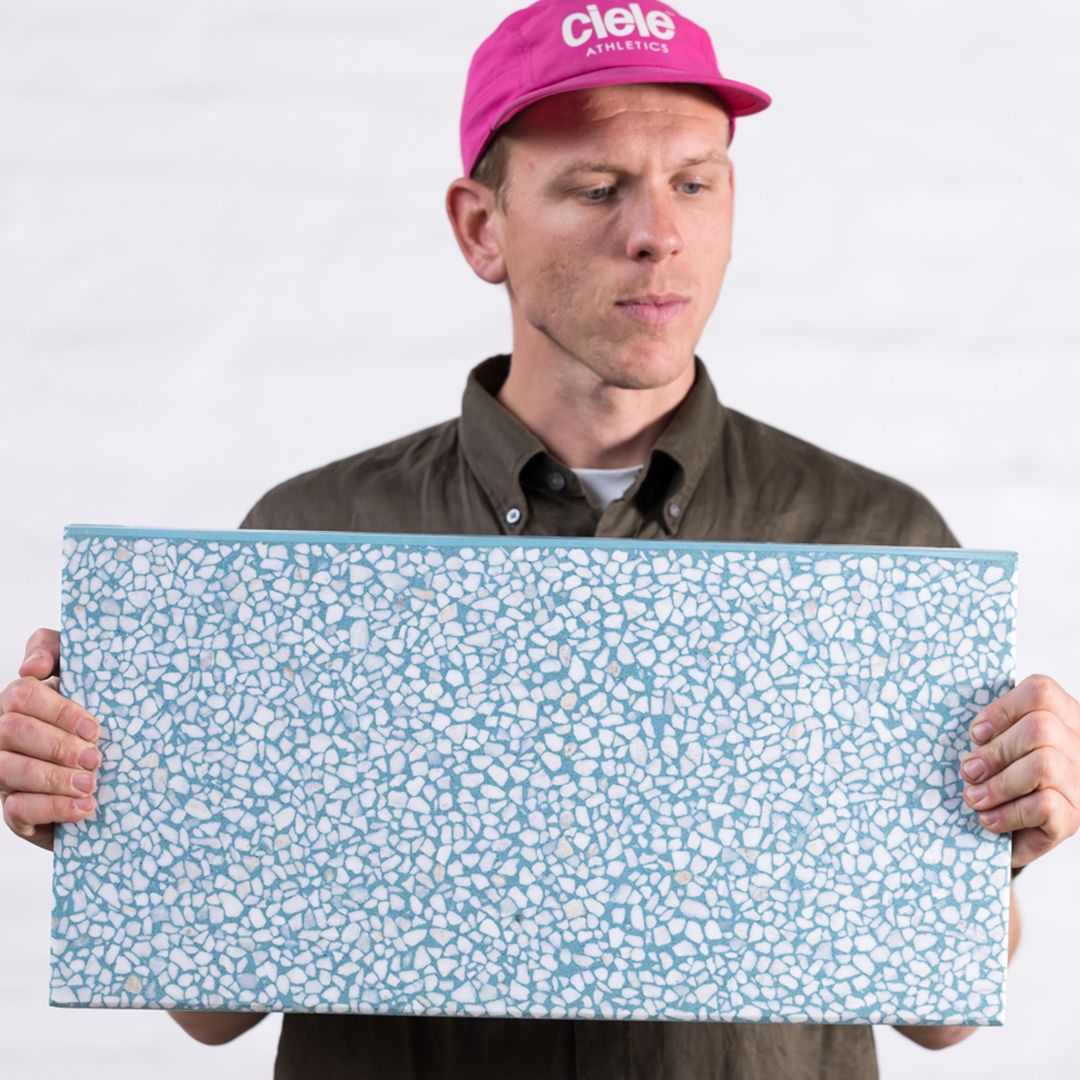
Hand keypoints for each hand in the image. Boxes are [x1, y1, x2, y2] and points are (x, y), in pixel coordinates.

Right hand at [0, 628, 100, 851]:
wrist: (113, 774)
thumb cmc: (95, 718)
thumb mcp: (87, 677)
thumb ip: (56, 652)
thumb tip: (32, 665)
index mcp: (21, 701)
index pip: (23, 694)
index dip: (58, 710)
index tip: (94, 727)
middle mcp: (4, 735)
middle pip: (12, 731)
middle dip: (57, 745)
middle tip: (96, 757)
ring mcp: (4, 772)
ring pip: (9, 770)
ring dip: (54, 779)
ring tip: (91, 784)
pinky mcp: (14, 810)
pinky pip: (17, 809)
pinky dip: (53, 808)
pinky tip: (84, 808)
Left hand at [960, 673, 1079, 868]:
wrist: (1007, 834)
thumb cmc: (996, 780)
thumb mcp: (991, 747)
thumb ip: (988, 732)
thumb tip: (974, 735)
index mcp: (1060, 717)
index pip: (1040, 692)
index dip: (1002, 709)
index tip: (976, 734)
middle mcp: (1078, 746)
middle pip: (1040, 728)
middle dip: (995, 751)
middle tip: (969, 771)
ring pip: (1044, 765)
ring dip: (998, 784)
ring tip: (974, 798)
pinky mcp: (1074, 817)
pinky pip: (1045, 805)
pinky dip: (1008, 813)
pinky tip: (989, 819)